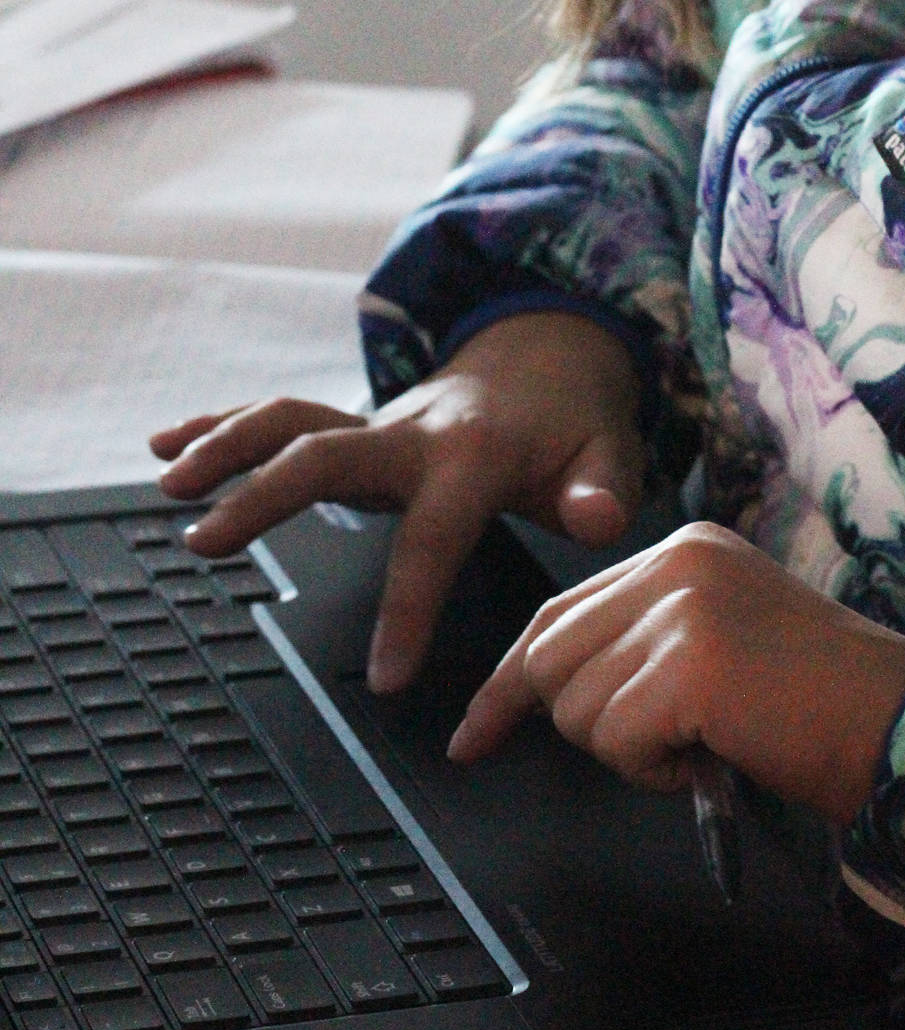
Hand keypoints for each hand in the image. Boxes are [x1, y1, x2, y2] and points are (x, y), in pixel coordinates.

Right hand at [149, 312, 643, 693]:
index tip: (386, 676)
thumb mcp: (610, 451)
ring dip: (227, 445)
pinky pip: (283, 418)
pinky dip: (223, 424)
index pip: (433, 537)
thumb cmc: (575, 422)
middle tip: (207, 540)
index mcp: (473, 455)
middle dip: (265, 493)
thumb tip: (598, 520)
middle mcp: (413, 432)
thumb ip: (603, 489)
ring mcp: (378, 423)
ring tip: (169, 484)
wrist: (552, 353)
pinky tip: (168, 443)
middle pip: (326, 453)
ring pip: (292, 421)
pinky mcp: (358, 425)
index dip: (410, 606)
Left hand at [447, 522, 904, 825]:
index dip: (509, 681)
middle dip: (575, 722)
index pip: (559, 609)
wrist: (902, 721)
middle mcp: (678, 563)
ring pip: (577, 707)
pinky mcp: (693, 665)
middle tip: (652, 747)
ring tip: (704, 741)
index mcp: (684, 548)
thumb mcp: (719, 639)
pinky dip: (656, 771)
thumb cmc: (818, 701)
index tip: (472, 734)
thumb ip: (644, 639)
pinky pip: (618, 742)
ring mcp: (684, 609)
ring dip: (629, 752)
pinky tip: (711, 756)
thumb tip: (554, 686)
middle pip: (551, 656)